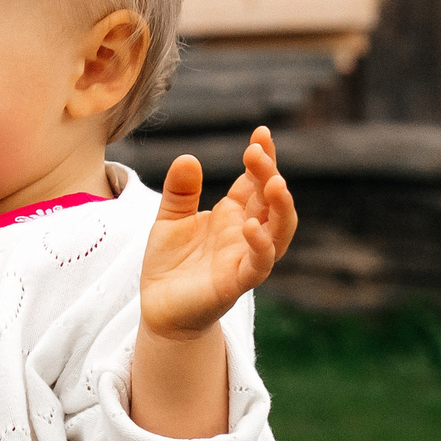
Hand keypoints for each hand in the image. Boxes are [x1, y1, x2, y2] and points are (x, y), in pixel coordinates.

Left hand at [138, 126, 297, 339]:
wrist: (159, 307)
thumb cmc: (170, 264)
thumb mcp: (169, 220)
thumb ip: (179, 192)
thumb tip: (187, 158)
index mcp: (233, 214)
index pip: (254, 181)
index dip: (262, 158)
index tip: (261, 133)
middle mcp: (246, 233)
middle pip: (270, 200)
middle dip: (269, 173)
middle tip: (256, 151)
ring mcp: (245, 258)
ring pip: (279, 232)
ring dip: (280, 207)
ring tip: (274, 182)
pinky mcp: (237, 283)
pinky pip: (259, 265)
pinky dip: (260, 246)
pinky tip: (251, 226)